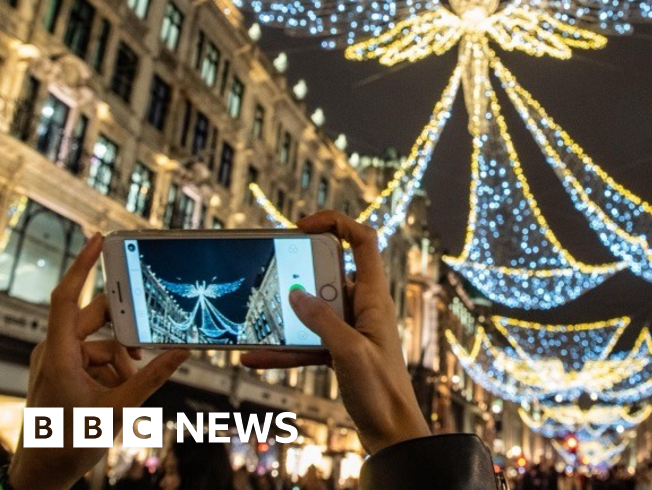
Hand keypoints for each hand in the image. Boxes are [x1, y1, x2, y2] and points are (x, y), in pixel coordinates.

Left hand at [8, 234, 187, 489]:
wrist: (43, 473)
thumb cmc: (71, 442)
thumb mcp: (119, 409)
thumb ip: (152, 376)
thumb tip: (183, 351)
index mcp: (59, 355)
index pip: (67, 298)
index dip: (82, 266)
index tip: (97, 239)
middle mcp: (53, 351)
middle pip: (96, 321)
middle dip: (125, 337)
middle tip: (145, 352)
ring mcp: (56, 360)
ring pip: (101, 343)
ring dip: (121, 362)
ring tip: (126, 391)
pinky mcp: (61, 371)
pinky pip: (95, 357)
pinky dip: (112, 371)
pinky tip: (116, 394)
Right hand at [241, 212, 430, 452]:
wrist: (391, 432)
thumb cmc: (382, 391)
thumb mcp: (349, 351)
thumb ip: (322, 320)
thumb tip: (296, 293)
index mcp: (374, 298)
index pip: (363, 242)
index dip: (336, 224)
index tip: (303, 226)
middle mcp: (363, 308)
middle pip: (328, 274)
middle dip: (298, 274)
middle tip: (270, 276)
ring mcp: (350, 329)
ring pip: (312, 310)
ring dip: (285, 315)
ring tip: (254, 316)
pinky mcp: (339, 351)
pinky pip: (306, 342)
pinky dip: (283, 348)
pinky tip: (254, 356)